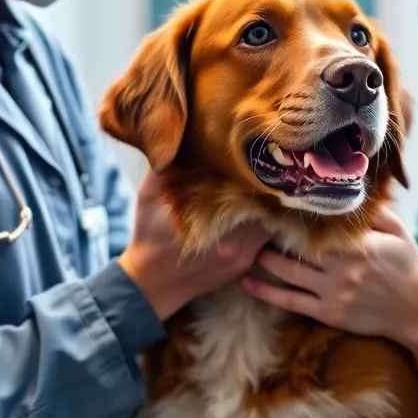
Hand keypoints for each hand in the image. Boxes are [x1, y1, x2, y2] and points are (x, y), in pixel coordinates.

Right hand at [118, 170, 270, 322]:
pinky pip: (264, 239)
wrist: (150, 284)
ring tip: (265, 184)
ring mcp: (242, 256)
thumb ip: (166, 165)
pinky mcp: (244, 265)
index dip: (255, 171)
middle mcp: (234, 241)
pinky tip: (257, 208)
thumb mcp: (149, 194)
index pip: (249, 190)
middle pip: (266, 206)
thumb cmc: (148, 234)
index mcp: (212, 220)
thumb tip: (180, 133)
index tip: (255, 155)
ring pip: (269, 222)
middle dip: (265, 186)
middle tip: (265, 165)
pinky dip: (263, 223)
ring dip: (267, 204)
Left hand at [241, 204, 417, 341]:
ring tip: (244, 248)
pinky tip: (247, 282)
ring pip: (287, 275)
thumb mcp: (397, 230)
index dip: (291, 217)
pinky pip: (290, 302)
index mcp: (358, 244)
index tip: (272, 205)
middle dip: (271, 237)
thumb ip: (373, 210)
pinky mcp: (329, 314)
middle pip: (296, 249)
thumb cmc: (408, 265)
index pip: (316, 227)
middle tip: (250, 224)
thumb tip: (350, 187)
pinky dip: (266, 292)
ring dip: (264, 261)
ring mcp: (333, 293)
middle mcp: (342, 269)